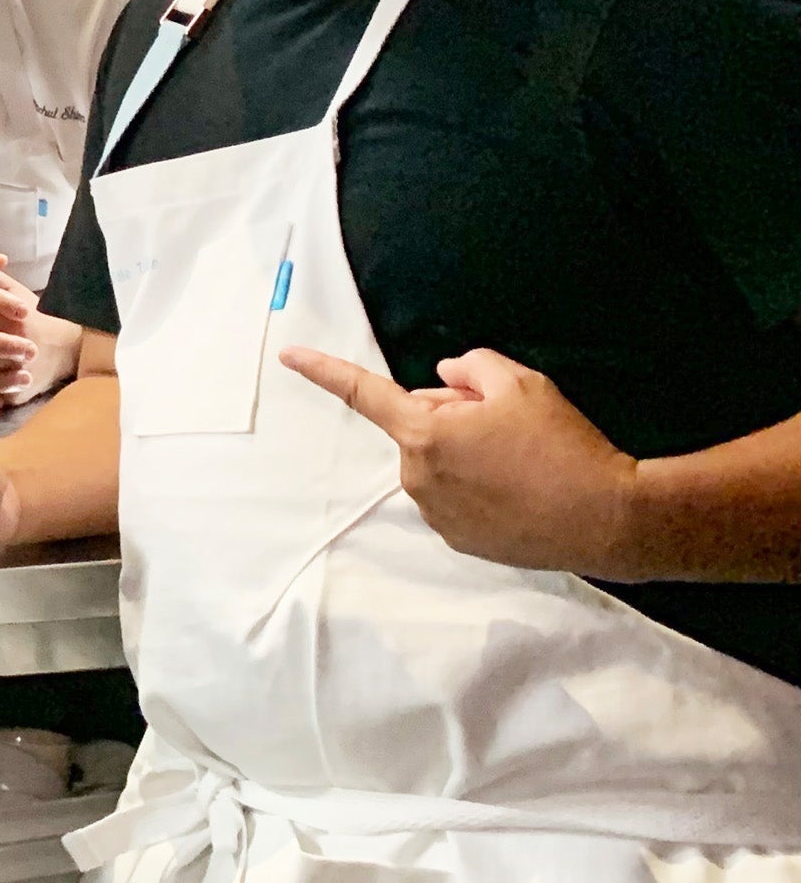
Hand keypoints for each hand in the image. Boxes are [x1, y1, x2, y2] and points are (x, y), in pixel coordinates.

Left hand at [279, 345, 639, 576]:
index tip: (288, 355)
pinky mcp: (460, 541)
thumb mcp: (520, 383)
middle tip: (508, 424)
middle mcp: (418, 477)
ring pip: (440, 463)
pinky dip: (481, 487)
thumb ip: (471, 367)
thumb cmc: (563, 445)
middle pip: (420, 426)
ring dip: (467, 454)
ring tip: (524, 462)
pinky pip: (458, 497)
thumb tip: (444, 376)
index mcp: (423, 434)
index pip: (364, 393)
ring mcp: (437, 515)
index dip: (323, 370)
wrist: (609, 517)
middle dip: (453, 416)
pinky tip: (522, 491)